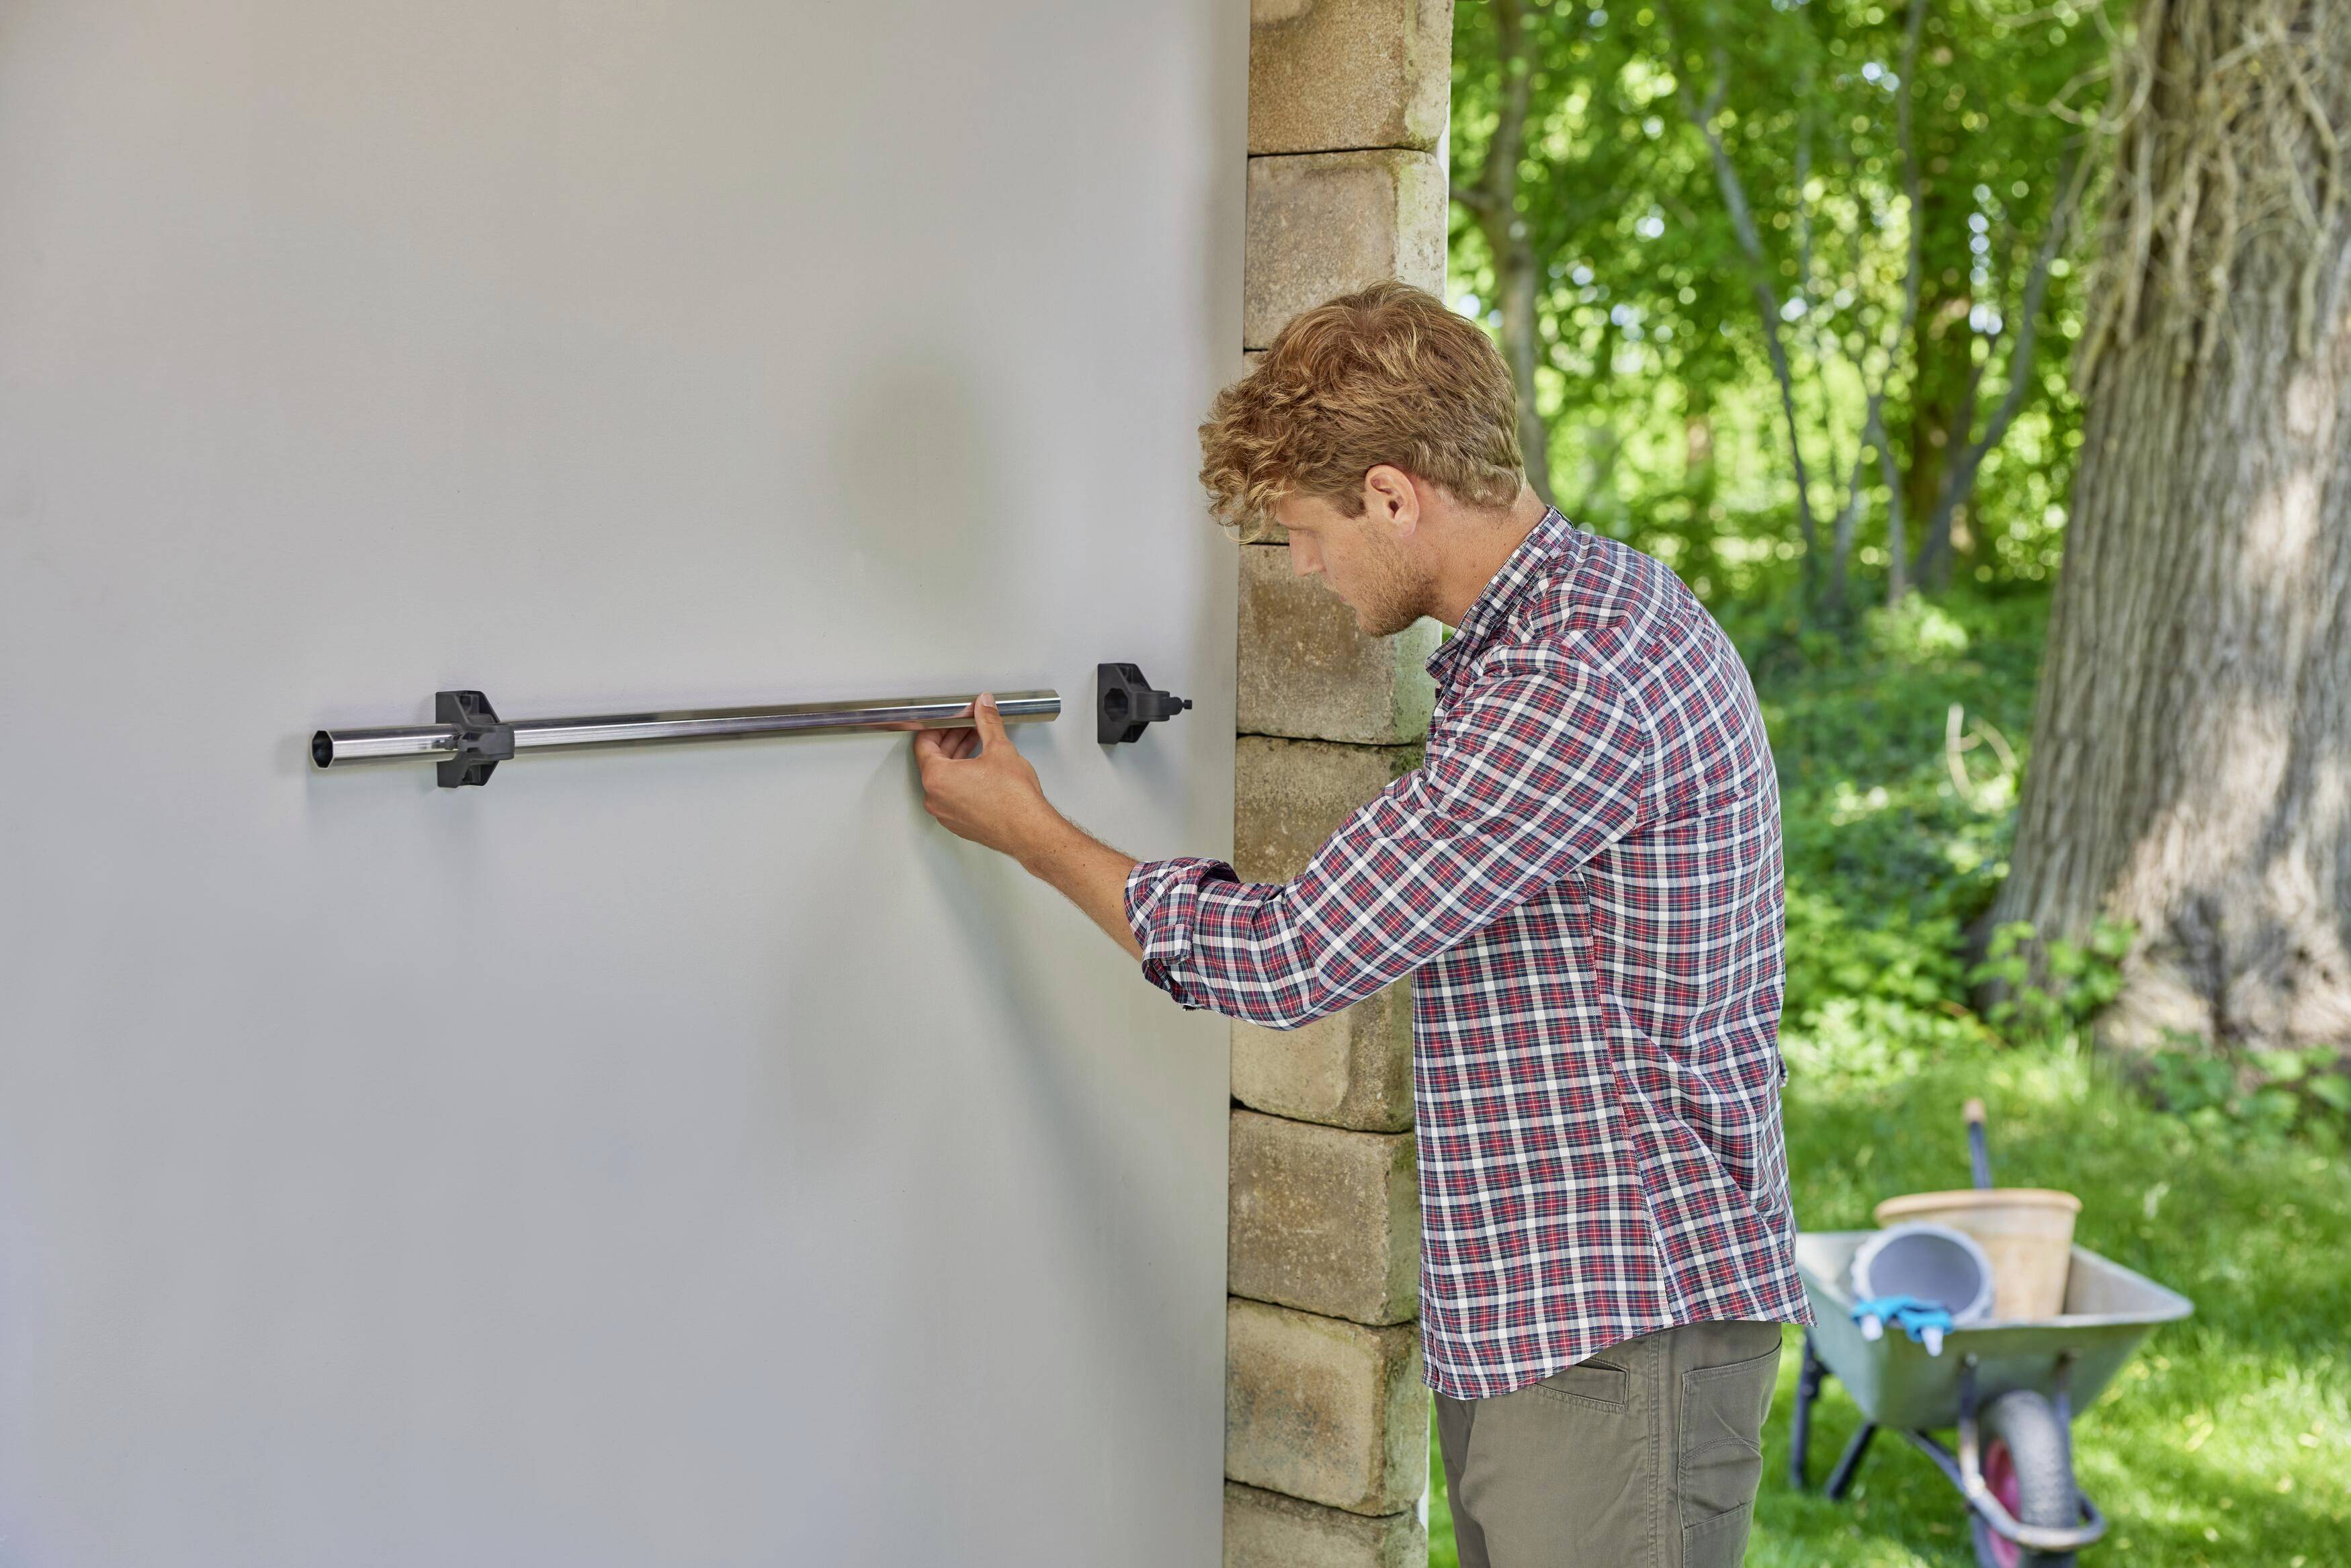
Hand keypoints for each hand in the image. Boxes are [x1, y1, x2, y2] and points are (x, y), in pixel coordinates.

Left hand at [914, 692, 1057, 860]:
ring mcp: (946, 814)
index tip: (949, 721)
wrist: (1029, 830)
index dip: (937, 727)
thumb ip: (987, 722)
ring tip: (977, 744)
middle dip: (951, 741)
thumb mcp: (999, 749)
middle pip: (933, 761)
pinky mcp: (958, 824)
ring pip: (944, 780)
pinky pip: (952, 796)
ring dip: (958, 759)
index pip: (924, 744)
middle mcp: (936, 799)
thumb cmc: (1014, 799)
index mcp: (937, 778)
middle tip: (967, 728)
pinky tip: (980, 770)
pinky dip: (962, 780)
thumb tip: (984, 706)